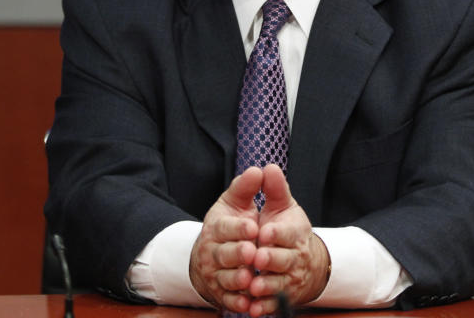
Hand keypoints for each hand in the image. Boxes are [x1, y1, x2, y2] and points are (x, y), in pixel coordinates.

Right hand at [190, 166, 262, 312]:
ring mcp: (216, 274)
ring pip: (226, 278)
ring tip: (250, 279)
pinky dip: (237, 303)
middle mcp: (213, 251)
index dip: (238, 228)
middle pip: (224, 254)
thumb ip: (247, 187)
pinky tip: (248, 305)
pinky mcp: (222, 293)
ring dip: (237, 280)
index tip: (254, 227)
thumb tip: (260, 169)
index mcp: (217, 227)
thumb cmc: (230, 225)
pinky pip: (229, 300)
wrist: (213, 254)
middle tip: (252, 253)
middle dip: (238, 254)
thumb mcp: (236, 203)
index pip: (225, 227)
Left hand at [247, 164, 329, 316]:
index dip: (276, 234)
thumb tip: (268, 167)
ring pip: (279, 284)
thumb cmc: (285, 228)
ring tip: (253, 286)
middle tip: (256, 257)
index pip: (287, 233)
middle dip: (270, 259)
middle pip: (283, 260)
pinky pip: (274, 304)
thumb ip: (273, 188)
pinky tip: (252, 310)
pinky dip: (264, 308)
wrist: (304, 261)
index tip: (263, 232)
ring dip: (266, 286)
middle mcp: (295, 256)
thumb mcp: (281, 205)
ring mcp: (290, 278)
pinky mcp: (284, 296)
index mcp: (294, 232)